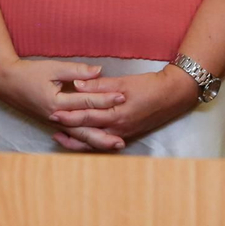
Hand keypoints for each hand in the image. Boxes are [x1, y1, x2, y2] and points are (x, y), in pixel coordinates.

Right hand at [0, 58, 127, 151]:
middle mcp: (57, 117)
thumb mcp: (52, 68)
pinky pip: (73, 135)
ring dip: (98, 141)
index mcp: (57, 102)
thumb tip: (99, 71)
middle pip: (85, 128)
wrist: (6, 83)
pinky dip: (85, 140)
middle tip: (124, 136)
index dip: (105, 98)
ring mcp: (55, 122)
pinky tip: (96, 144)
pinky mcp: (54, 123)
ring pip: (80, 136)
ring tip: (116, 145)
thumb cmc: (28, 73)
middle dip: (105, 132)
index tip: (122, 96)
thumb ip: (77, 71)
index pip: (86, 102)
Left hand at [62, 67, 200, 140]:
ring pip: (96, 141)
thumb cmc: (149, 86)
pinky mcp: (128, 133)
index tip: (53, 112)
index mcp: (117, 114)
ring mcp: (124, 133)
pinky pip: (106, 142)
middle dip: (69, 130)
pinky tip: (84, 138)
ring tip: (61, 137)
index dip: (69, 115)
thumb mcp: (123, 83)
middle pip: (88, 132)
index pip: (87, 117)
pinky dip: (92, 141)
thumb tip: (77, 84)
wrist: (173, 95)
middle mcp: (119, 128)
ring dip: (78, 140)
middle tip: (51, 125)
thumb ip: (99, 85)